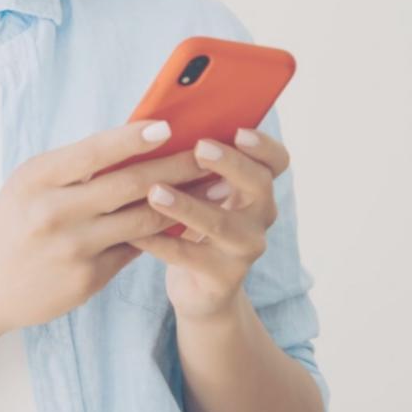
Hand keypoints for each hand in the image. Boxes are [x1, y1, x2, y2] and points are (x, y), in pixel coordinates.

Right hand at [0, 118, 214, 340]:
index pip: (94, 151)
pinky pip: (135, 249)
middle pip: (128, 184)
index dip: (133, 138)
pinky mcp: (87, 279)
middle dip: (177, 167)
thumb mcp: (31, 184)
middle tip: (211, 154)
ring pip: (140, 219)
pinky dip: (162, 232)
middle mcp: (54, 211)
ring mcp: (72, 248)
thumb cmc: (14, 222)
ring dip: (183, 201)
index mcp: (38, 177)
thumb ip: (76, 167)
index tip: (169, 126)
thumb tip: (139, 142)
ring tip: (213, 187)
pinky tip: (188, 220)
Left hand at [127, 125, 289, 322]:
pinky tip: (135, 233)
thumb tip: (156, 122)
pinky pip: (188, 256)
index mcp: (255, 187)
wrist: (200, 289)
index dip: (263, 145)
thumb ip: (191, 162)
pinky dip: (159, 243)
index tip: (239, 131)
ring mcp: (244, 248)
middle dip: (230, 164)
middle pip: (259, 184)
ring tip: (155, 192)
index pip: (276, 161)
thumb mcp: (200, 192)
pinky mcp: (222, 278)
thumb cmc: (194, 224)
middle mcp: (260, 215)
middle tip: (199, 149)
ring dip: (188, 205)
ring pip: (221, 223)